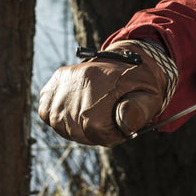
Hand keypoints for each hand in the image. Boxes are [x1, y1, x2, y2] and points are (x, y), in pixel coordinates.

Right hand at [37, 41, 169, 145]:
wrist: (129, 61)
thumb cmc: (141, 85)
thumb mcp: (149, 98)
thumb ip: (139, 111)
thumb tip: (125, 123)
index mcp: (101, 87)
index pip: (95, 134)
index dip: (110, 134)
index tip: (119, 123)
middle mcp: (79, 82)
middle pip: (76, 131)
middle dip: (93, 131)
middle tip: (108, 117)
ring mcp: (65, 80)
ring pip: (59, 124)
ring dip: (75, 125)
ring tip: (93, 112)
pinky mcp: (56, 80)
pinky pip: (46, 112)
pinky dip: (58, 115)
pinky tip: (75, 109)